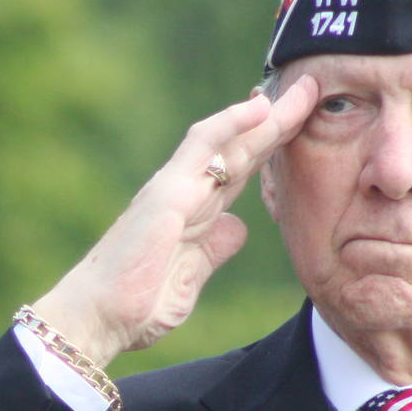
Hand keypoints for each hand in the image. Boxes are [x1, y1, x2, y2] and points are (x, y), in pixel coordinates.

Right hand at [31, 75, 318, 366]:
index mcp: (193, 213)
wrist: (98, 319)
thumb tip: (237, 227)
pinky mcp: (167, 193)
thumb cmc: (135, 304)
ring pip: (228, 141)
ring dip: (266, 116)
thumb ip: (214, 249)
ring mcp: (175, 188)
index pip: (239, 169)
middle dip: (279, 122)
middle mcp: (184, 192)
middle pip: (241, 149)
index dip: (270, 145)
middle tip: (313, 92)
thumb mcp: (191, 277)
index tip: (303, 124)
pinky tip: (259, 108)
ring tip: (303, 92)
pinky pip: (201, 148)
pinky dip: (231, 124)